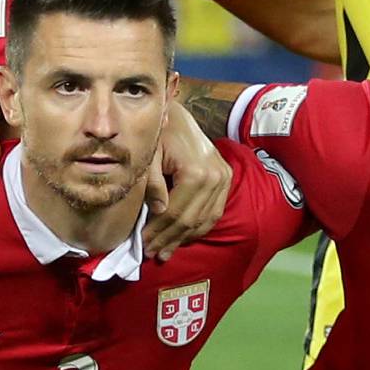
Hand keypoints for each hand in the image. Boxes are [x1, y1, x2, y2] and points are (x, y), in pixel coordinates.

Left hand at [144, 102, 231, 257]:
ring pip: (204, 220)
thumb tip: (158, 212)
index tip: (143, 245)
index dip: (158, 231)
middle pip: (190, 220)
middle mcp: (215, 177)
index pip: (175, 213)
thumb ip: (152, 184)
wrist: (178, 116)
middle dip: (169, 239)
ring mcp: (224, 179)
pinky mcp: (226, 179)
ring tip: (165, 252)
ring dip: (183, 239)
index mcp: (196, 171)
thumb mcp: (149, 156)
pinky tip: (183, 238)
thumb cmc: (158, 134)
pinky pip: (214, 212)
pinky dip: (199, 228)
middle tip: (152, 254)